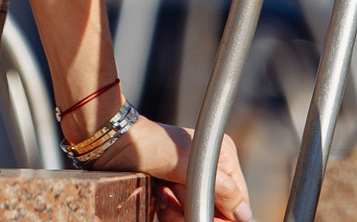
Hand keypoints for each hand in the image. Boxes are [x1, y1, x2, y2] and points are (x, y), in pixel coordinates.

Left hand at [96, 115, 252, 221]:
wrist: (113, 142)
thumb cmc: (147, 144)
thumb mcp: (184, 163)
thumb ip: (218, 186)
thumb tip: (243, 214)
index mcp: (223, 156)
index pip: (238, 201)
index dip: (222, 214)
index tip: (196, 208)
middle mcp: (211, 169)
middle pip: (215, 211)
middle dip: (192, 210)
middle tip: (173, 195)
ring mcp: (192, 182)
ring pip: (195, 215)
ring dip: (177, 212)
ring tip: (163, 194)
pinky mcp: (176, 192)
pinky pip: (180, 215)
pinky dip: (168, 211)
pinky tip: (158, 196)